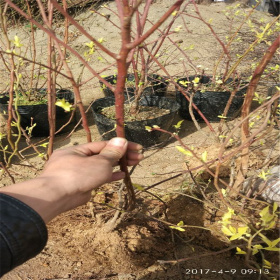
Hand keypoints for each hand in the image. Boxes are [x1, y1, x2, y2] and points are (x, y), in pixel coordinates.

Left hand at [0, 138, 142, 221]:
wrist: (56, 196)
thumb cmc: (77, 175)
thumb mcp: (98, 162)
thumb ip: (111, 153)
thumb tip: (122, 140)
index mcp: (79, 150)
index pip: (104, 145)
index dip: (121, 146)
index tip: (136, 148)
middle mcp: (78, 159)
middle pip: (104, 155)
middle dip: (122, 155)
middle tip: (139, 157)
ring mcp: (79, 172)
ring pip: (102, 166)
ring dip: (117, 165)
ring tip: (133, 163)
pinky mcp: (81, 184)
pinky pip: (98, 177)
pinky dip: (110, 176)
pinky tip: (122, 175)